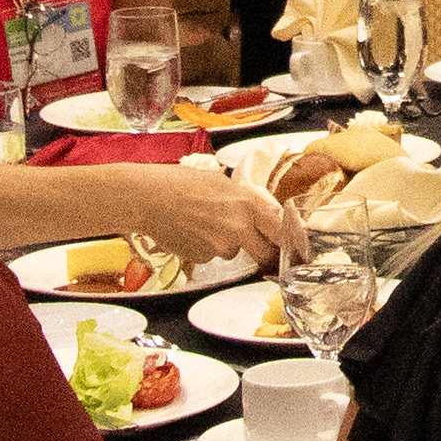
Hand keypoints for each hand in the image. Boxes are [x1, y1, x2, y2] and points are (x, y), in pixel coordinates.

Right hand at [122, 163, 302, 269]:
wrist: (148, 198)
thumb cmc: (181, 183)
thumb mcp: (222, 183)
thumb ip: (246, 201)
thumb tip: (264, 215)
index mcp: (247, 204)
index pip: (280, 229)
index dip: (288, 239)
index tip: (292, 244)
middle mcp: (238, 228)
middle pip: (265, 252)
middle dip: (263, 251)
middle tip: (255, 242)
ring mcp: (220, 246)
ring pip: (234, 252)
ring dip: (228, 243)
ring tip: (205, 222)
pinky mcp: (202, 258)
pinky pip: (212, 256)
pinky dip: (206, 247)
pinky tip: (192, 230)